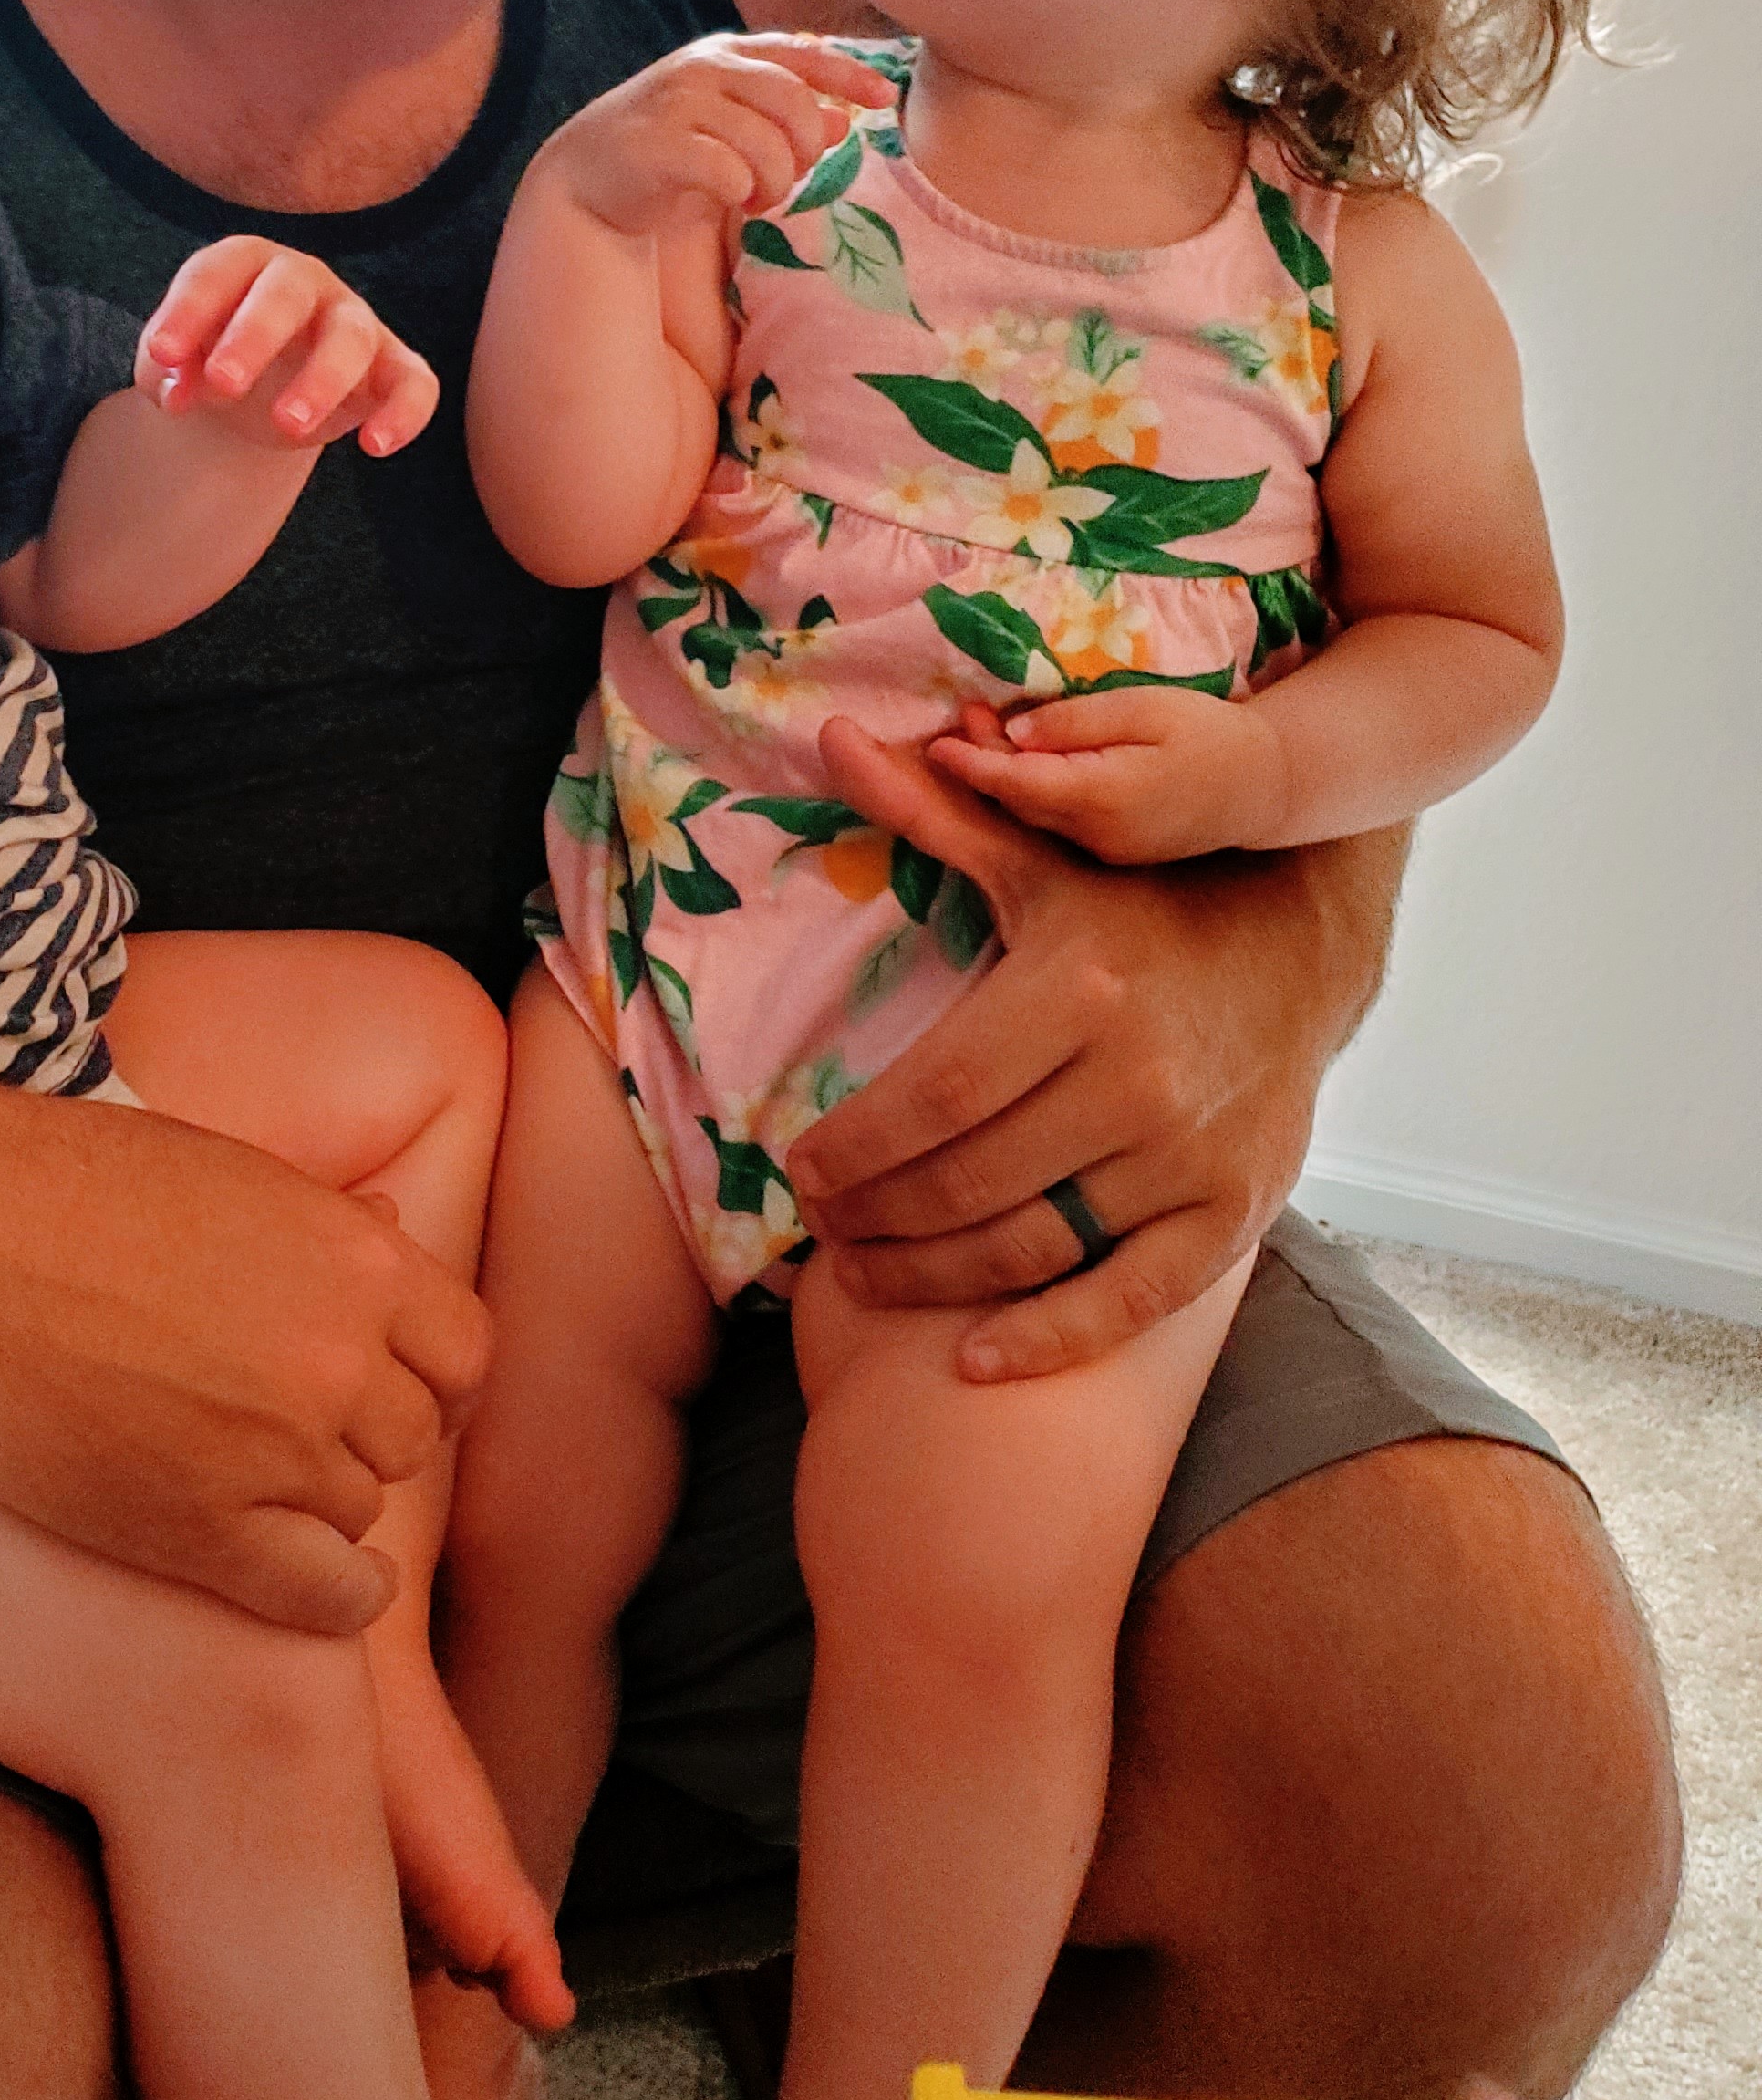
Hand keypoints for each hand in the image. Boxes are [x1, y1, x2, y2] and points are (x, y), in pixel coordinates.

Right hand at [0, 1098, 494, 1634]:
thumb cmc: (68, 1186)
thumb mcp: (226, 1173)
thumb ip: (320, 1221)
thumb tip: (391, 1229)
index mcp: (354, 1258)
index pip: (463, 1351)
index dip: (429, 1379)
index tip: (388, 1394)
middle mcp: (338, 1354)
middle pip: (413, 1438)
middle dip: (364, 1441)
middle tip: (298, 1439)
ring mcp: (278, 1446)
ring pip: (360, 1510)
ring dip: (320, 1504)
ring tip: (251, 1485)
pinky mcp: (204, 1527)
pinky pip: (325, 1594)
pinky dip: (337, 1598)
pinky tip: (323, 1586)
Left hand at [138, 237, 437, 456]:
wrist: (258, 393)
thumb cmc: (212, 360)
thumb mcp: (174, 365)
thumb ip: (165, 371)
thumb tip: (176, 390)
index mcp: (246, 264)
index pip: (218, 272)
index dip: (188, 310)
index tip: (162, 355)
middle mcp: (305, 282)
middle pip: (288, 293)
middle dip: (256, 336)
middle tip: (224, 384)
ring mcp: (354, 322)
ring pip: (352, 336)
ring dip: (322, 379)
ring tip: (288, 427)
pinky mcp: (394, 368)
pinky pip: (416, 383)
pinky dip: (404, 412)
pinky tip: (374, 446)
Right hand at [536, 30, 891, 240]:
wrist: (585, 177)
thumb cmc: (668, 147)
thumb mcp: (731, 123)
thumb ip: (785, 117)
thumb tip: (846, 121)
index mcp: (726, 55)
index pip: (802, 56)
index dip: (849, 76)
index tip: (886, 98)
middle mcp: (703, 69)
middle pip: (793, 100)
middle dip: (807, 146)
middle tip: (791, 176)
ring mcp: (677, 105)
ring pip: (765, 142)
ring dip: (776, 180)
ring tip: (757, 197)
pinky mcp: (657, 147)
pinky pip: (728, 171)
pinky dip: (741, 191)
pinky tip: (731, 198)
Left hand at [786, 713, 1401, 1377]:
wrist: (1301, 942)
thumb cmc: (1143, 900)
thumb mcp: (1043, 854)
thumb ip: (936, 814)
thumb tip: (836, 740)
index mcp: (1080, 990)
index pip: (935, 1097)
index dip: (855, 1148)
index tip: (797, 1171)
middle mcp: (1138, 1081)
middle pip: (969, 1181)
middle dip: (875, 1218)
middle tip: (822, 1231)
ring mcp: (1190, 1155)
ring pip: (1032, 1245)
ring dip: (931, 1277)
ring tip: (866, 1276)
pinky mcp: (1233, 1210)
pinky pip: (1131, 1298)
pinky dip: (1050, 1337)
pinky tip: (974, 1359)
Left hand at [931, 688, 1291, 864]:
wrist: (1265, 786)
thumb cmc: (1209, 735)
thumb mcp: (1145, 709)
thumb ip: (1077, 723)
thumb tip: (1014, 733)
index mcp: (1105, 796)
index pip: (1020, 783)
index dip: (973, 766)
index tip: (937, 746)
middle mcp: (1097, 835)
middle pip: (1019, 802)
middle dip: (980, 766)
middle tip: (956, 721)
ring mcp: (1105, 850)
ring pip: (1035, 815)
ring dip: (1003, 778)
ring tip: (976, 730)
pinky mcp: (1113, 852)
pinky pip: (1058, 823)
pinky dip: (1033, 792)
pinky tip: (1024, 761)